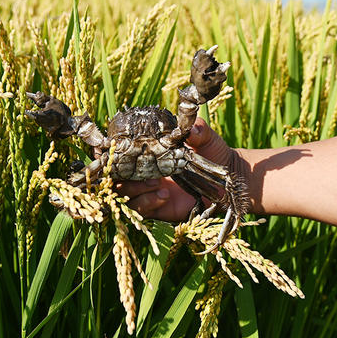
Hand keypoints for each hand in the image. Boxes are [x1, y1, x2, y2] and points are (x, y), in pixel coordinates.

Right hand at [115, 118, 232, 221]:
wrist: (228, 176)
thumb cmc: (212, 152)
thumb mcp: (205, 138)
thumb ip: (198, 130)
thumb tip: (191, 128)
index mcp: (146, 154)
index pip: (117, 158)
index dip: (108, 159)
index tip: (110, 155)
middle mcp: (142, 173)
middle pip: (114, 179)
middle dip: (121, 177)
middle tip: (142, 173)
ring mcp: (148, 191)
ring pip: (123, 196)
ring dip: (135, 190)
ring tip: (156, 184)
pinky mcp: (157, 208)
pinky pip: (141, 209)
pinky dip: (148, 202)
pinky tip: (164, 195)